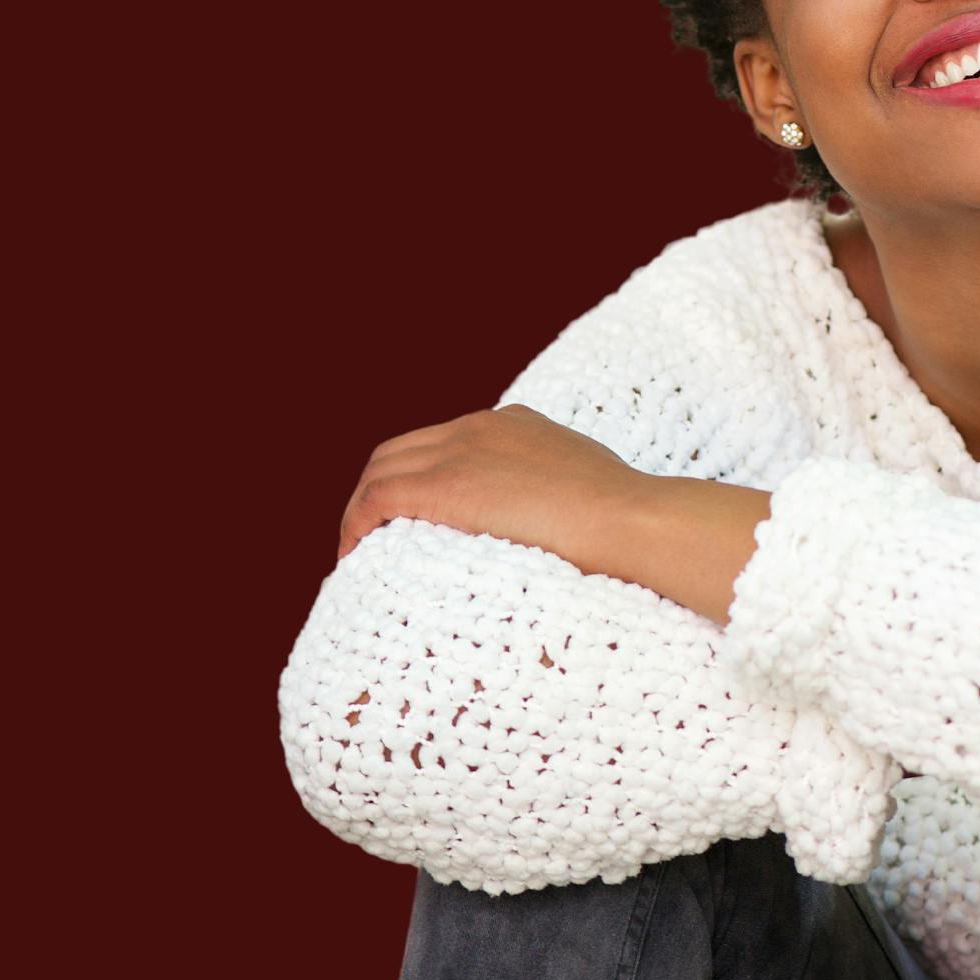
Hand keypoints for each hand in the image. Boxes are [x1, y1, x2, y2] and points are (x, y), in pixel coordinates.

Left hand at [336, 407, 759, 621]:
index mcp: (511, 424)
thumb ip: (556, 500)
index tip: (412, 520)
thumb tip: (557, 537)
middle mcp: (477, 428)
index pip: (442, 443)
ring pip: (380, 470)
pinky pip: (376, 498)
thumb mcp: (585, 492)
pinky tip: (352, 555)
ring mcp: (459, 452)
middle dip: (380, 491)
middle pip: (400, 451)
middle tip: (373, 540)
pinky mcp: (444, 486)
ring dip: (362, 509)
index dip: (417, 479)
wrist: (628, 520)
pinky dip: (355, 522)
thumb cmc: (622, 525)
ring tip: (358, 552)